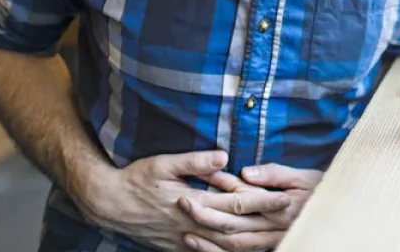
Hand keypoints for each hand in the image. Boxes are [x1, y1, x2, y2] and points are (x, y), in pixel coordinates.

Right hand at [77, 150, 290, 251]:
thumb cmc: (136, 179)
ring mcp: (184, 240)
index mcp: (192, 203)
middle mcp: (191, 226)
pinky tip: (241, 248)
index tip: (285, 196)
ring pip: (224, 245)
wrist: (108, 204)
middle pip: (237, 227)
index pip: (236, 204)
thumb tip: (225, 156)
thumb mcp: (163, 163)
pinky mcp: (176, 247)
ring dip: (251, 239)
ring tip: (274, 231)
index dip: (263, 200)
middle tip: (290, 215)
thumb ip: (195, 162)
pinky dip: (226, 251)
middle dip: (265, 221)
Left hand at [180, 164, 322, 251]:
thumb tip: (246, 173)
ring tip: (185, 229)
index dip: (219, 189)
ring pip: (234, 245)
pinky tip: (200, 245)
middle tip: (182, 203)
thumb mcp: (304, 176)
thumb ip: (275, 174)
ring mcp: (270, 242)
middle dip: (205, 215)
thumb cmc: (323, 188)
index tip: (198, 178)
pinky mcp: (268, 247)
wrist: (339, 214)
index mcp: (279, 208)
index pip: (244, 199)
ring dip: (208, 239)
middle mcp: (273, 229)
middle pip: (233, 226)